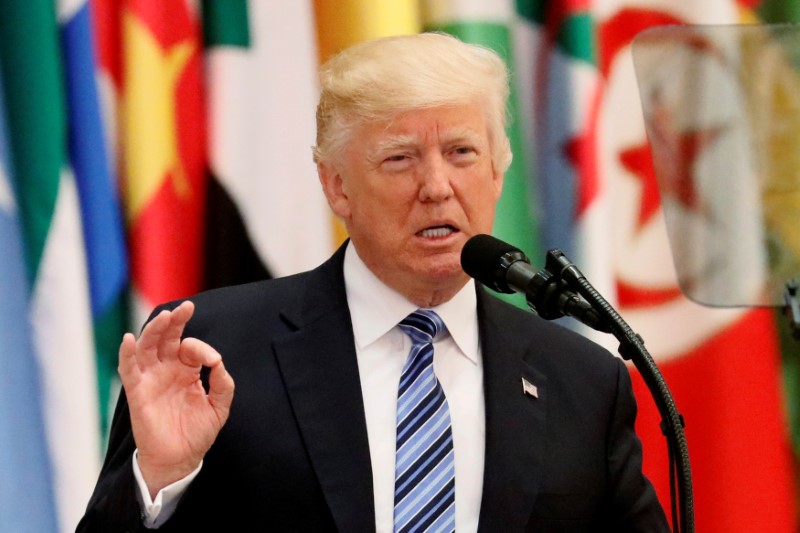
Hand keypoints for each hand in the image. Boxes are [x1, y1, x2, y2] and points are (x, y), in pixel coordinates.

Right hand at [118, 301, 234, 497]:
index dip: (201, 348)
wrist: (180, 459)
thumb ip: (223, 383)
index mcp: (186, 371)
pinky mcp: (138, 392)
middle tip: (185, 308)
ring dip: (154, 330)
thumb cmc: (197, 432)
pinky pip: (129, 370)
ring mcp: (151, 379)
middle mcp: (167, 370)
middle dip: (175, 321)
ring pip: (147, 347)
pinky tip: (129, 339)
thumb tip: (217, 361)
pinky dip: (127, 354)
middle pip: (166, 338)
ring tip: (165, 316)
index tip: (212, 361)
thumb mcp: (219, 406)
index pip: (190, 347)